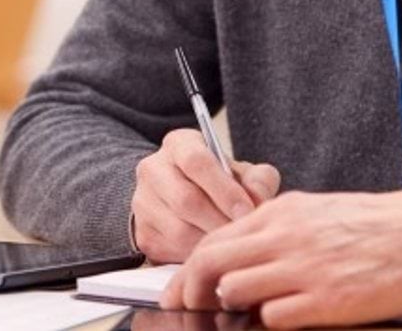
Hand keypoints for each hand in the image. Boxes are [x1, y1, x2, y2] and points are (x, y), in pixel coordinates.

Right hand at [131, 129, 281, 263]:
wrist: (188, 199)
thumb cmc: (221, 184)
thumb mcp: (242, 173)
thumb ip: (258, 180)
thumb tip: (258, 199)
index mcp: (179, 145)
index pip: (196, 162)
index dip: (225, 190)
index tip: (248, 211)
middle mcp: (153, 169)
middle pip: (185, 199)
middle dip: (220, 221)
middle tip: (243, 235)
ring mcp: (143, 202)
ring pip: (178, 230)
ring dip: (209, 242)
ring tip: (232, 246)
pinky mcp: (142, 232)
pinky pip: (171, 250)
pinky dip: (195, 256)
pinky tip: (213, 254)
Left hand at [160, 181, 401, 328]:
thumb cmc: (376, 225)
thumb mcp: (316, 212)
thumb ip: (276, 230)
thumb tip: (239, 255)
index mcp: (282, 212)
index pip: (214, 239)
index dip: (186, 269)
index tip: (175, 290)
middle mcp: (286, 236)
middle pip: (211, 263)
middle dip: (189, 291)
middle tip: (184, 309)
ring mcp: (305, 269)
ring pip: (235, 291)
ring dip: (230, 308)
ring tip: (238, 316)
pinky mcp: (328, 300)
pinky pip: (275, 318)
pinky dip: (268, 323)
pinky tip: (280, 320)